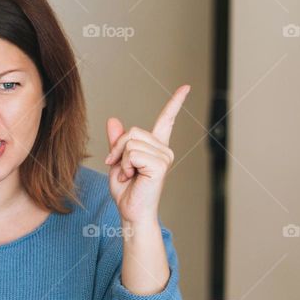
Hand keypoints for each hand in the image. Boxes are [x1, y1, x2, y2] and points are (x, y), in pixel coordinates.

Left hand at [104, 85, 189, 225]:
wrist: (131, 212)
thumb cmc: (126, 191)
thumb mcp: (117, 162)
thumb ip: (117, 142)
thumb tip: (113, 120)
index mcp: (156, 147)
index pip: (167, 120)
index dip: (175, 103)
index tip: (186, 87)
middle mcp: (164, 150)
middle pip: (132, 132)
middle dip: (117, 149)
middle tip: (118, 168)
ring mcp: (164, 156)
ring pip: (130, 142)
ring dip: (120, 160)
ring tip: (127, 175)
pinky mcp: (160, 164)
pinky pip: (132, 153)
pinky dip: (125, 165)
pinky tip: (132, 177)